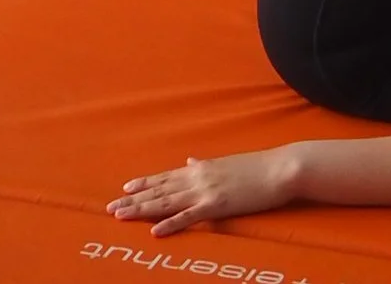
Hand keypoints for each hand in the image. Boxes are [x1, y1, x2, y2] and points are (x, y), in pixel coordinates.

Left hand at [108, 150, 297, 235]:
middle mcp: (198, 177)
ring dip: (142, 210)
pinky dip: (171, 223)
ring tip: (121, 216)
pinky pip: (189, 216)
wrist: (279, 169)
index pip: (166, 177)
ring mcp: (205, 191)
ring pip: (167, 202)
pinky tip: (155, 230)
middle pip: (159, 190)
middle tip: (111, 208)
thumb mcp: (226, 162)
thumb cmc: (256, 167)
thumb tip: (190, 160)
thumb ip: (204, 164)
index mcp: (201, 168)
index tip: (125, 189)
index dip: (144, 183)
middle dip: (134, 200)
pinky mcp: (216, 205)